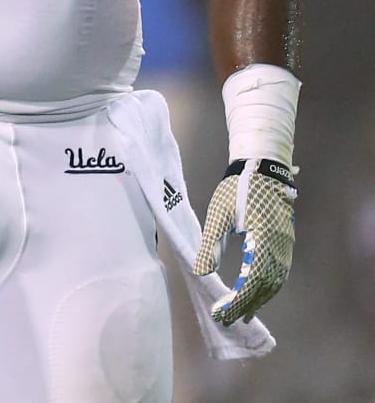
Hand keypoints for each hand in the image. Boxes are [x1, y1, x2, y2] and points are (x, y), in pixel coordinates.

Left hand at [194, 158, 295, 324]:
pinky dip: (267, 287)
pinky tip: (254, 293)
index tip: (220, 312)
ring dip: (258, 299)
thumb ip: (212, 244)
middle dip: (245, 305)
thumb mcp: (219, 214)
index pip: (252, 281)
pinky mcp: (285, 243)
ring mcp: (286, 246)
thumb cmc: (237, 188)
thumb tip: (201, 272)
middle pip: (265, 287)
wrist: (262, 167)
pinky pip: (279, 272)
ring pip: (275, 282)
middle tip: (226, 319)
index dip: (237, 301)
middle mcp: (279, 247)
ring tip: (240, 314)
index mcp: (263, 240)